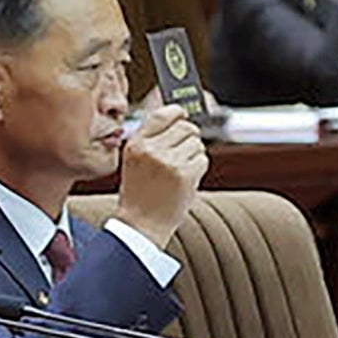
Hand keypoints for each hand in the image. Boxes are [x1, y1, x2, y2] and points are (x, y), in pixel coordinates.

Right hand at [112, 99, 208, 238]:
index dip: (177, 112)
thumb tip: (178, 116)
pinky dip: (198, 168)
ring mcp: (169, 162)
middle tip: (182, 151)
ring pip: (196, 143)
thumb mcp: (135, 160)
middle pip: (185, 127)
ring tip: (180, 169)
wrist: (141, 225)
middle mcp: (151, 150)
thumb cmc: (139, 194)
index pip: (162, 114)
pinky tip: (185, 179)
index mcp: (136, 144)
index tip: (182, 115)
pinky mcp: (185, 175)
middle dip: (189, 137)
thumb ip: (152, 138)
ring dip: (194, 154)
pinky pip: (202, 159)